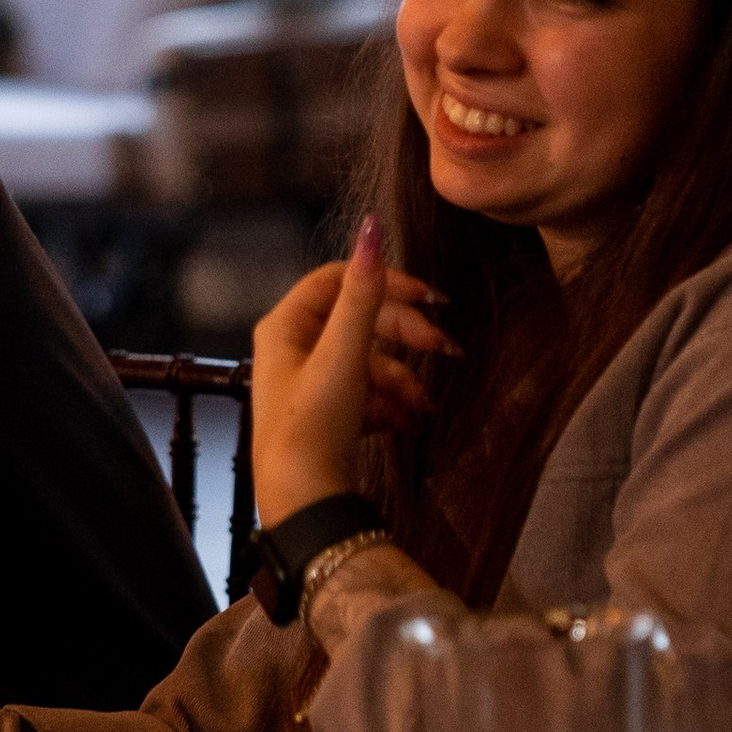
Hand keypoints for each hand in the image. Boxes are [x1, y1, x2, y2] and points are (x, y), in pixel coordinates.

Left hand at [251, 219, 452, 522]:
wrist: (305, 504)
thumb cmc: (313, 428)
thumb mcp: (345, 355)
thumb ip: (364, 292)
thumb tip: (372, 226)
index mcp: (285, 327)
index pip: (339, 279)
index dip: (386, 282)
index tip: (430, 298)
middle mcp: (292, 351)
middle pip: (360, 321)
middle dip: (405, 336)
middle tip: (446, 347)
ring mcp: (308, 385)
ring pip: (368, 363)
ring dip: (402, 379)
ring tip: (423, 404)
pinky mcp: (325, 418)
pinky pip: (365, 397)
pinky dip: (390, 405)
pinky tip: (407, 422)